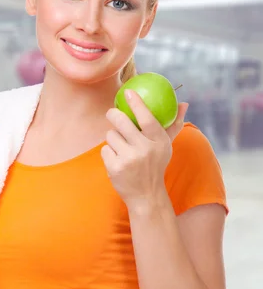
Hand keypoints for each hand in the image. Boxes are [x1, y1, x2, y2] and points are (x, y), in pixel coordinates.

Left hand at [101, 90, 188, 209]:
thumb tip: (184, 104)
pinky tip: (117, 160)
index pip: (147, 118)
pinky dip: (109, 153)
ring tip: (121, 147)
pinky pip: (105, 150)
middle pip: (121, 122)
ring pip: (110, 136)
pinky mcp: (115, 168)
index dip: (137, 103)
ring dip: (113, 139)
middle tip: (112, 113)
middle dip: (113, 115)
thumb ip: (173, 125)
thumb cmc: (156, 166)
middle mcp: (144, 149)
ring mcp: (129, 159)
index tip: (128, 92)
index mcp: (158, 141)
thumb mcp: (166, 147)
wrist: (146, 195)